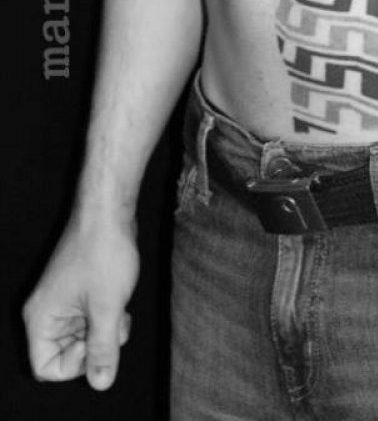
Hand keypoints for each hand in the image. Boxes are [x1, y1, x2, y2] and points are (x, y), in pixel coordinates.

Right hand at [22, 209, 138, 390]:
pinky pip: (90, 319)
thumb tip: (101, 383)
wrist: (109, 210)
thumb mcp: (107, 307)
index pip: (46, 368)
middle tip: (114, 325)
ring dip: (105, 331)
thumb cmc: (103, 251)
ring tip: (120, 310)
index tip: (96, 343)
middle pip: (65, 354)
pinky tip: (120, 301)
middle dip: (94, 347)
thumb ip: (103, 348)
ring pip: (82, 337)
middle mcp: (47, 311)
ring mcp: (64, 301)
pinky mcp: (80, 291)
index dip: (74, 365)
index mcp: (41, 318)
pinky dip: (107, 316)